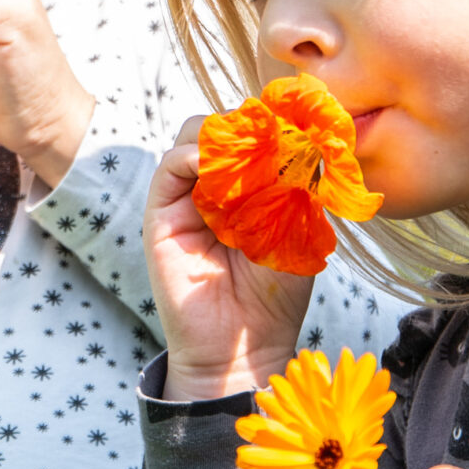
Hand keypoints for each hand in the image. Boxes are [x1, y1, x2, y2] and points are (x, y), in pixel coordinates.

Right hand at [144, 117, 311, 400]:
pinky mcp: (161, 213)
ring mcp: (187, 198)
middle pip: (224, 129)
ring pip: (195, 136)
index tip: (297, 123)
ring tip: (248, 153)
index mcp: (251, 190)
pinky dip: (194, 153)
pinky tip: (218, 167)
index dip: (272, 125)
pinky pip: (170, 165)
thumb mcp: (300, 230)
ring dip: (223, 136)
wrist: (242, 345)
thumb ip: (300, 186)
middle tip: (274, 135)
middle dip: (248, 125)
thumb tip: (307, 139)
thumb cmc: (275, 296)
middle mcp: (217, 189)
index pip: (254, 137)